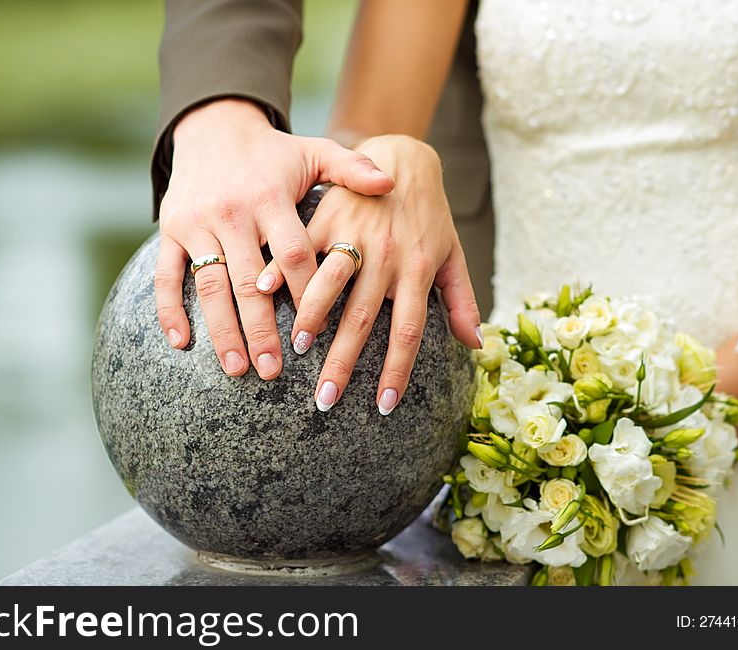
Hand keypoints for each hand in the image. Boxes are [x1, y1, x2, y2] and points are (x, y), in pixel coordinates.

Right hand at [156, 98, 393, 379]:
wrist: (214, 126)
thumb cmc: (274, 152)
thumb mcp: (314, 152)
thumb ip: (351, 169)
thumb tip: (392, 182)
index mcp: (269, 198)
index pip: (291, 255)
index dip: (304, 295)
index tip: (314, 333)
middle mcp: (231, 213)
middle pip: (249, 281)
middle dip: (261, 329)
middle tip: (273, 371)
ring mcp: (197, 224)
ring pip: (209, 285)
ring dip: (222, 331)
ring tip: (237, 368)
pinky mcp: (171, 230)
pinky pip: (166, 275)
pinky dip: (169, 310)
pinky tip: (183, 343)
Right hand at [256, 134, 481, 413]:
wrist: (403, 155)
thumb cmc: (428, 213)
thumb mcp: (453, 252)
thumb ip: (463, 298)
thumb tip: (476, 344)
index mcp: (418, 269)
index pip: (409, 332)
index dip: (396, 371)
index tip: (383, 405)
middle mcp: (386, 255)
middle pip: (362, 318)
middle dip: (343, 361)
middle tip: (325, 398)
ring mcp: (354, 235)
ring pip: (329, 283)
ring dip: (310, 317)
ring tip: (294, 351)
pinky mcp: (326, 216)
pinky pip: (300, 248)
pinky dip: (280, 270)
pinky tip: (261, 292)